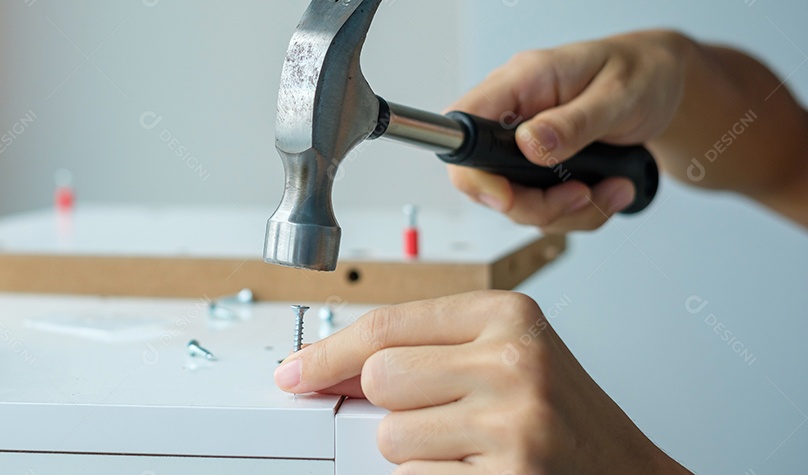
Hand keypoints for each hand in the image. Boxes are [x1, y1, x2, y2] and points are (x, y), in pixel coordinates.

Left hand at [274, 291, 688, 473]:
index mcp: (508, 315)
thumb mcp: (502, 356)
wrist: (627, 472)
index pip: (385, 326)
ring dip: (413, 452)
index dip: (328, 353)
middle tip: (434, 416)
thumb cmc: (557, 415)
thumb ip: (424, 351)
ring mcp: (513, 422)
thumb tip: (324, 370)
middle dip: (389, 407)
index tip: (296, 372)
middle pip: (380, 378)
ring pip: (391, 437)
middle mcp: (514, 361)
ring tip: (467, 446)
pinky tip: (476, 469)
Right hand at [448, 30, 688, 231]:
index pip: (465, 126)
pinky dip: (583, 212)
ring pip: (518, 205)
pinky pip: (546, 210)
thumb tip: (529, 145)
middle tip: (583, 195)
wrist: (663, 86)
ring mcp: (523, 147)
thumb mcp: (619, 94)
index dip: (472, 171)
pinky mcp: (540, 170)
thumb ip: (574, 122)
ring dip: (569, 212)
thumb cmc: (641, 73)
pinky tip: (614, 188)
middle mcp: (513, 116)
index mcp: (521, 82)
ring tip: (617, 187)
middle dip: (535, 205)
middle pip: (485, 180)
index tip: (507, 197)